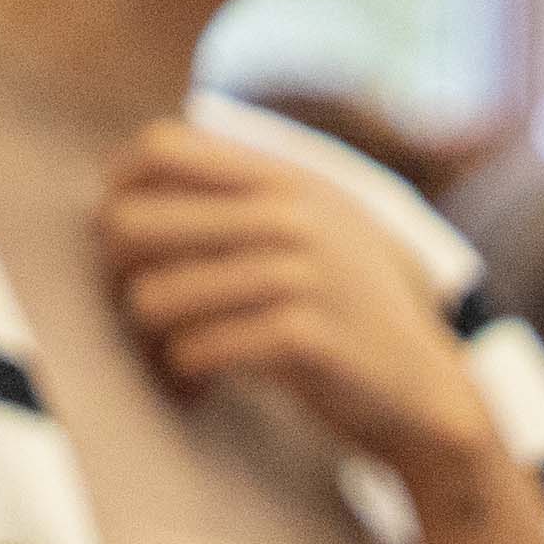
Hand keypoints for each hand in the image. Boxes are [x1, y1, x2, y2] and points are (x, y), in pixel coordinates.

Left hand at [99, 129, 505, 502]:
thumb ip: (247, 198)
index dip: (118, 190)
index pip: (161, 148)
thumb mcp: (318, 232)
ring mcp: (300, 273)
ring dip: (152, 337)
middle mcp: (292, 215)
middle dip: (116, 273)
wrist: (427, 395)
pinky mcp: (302, 337)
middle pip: (136, 222)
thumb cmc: (349, 317)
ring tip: (174, 355)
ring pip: (155, 296)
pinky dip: (184, 375)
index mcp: (287, 178)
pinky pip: (195, 349)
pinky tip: (199, 387)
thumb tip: (126, 185)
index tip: (119, 238)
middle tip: (137, 309)